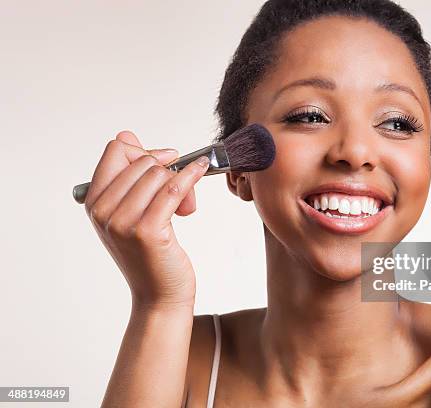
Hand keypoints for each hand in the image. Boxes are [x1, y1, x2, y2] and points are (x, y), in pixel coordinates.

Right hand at [84, 130, 208, 309]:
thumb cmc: (150, 254)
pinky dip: (191, 175)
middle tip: (180, 188)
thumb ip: (129, 176)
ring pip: (158, 173)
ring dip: (182, 180)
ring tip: (186, 203)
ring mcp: (123, 221)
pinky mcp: (148, 230)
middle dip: (168, 167)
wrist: (160, 295)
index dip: (144, 152)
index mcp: (94, 202)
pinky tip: (201, 170)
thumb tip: (128, 136)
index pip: (115, 150)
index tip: (164, 163)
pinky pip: (174, 187)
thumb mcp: (132, 213)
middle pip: (142, 160)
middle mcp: (103, 211)